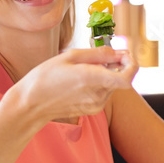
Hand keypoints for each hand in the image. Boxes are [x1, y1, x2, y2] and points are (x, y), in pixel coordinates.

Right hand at [15, 47, 137, 123]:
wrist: (31, 103)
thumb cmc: (46, 77)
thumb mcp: (70, 56)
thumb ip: (98, 54)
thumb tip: (117, 52)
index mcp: (91, 79)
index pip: (127, 77)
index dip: (131, 64)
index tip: (124, 55)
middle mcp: (97, 95)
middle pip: (120, 78)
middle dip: (116, 65)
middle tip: (101, 55)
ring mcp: (95, 105)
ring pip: (112, 85)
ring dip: (107, 74)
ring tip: (84, 68)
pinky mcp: (92, 110)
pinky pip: (104, 93)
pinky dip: (100, 84)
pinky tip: (82, 80)